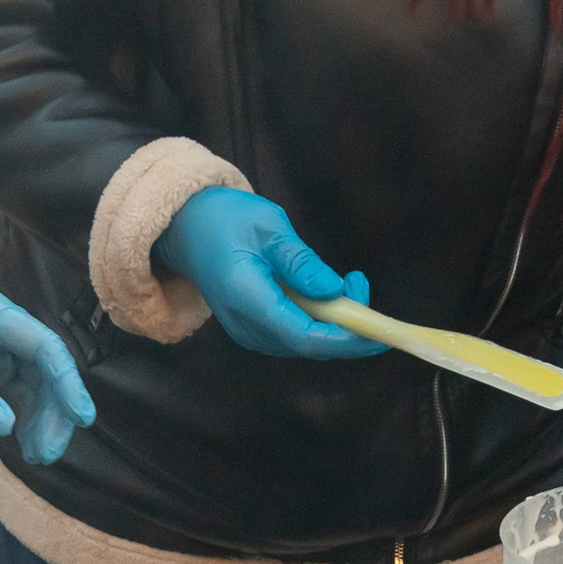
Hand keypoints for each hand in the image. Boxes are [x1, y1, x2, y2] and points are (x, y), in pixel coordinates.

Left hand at [0, 284, 94, 464]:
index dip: (66, 381)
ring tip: (36, 456)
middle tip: (47, 453)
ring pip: (30, 388)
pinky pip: (10, 398)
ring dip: (37, 421)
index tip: (81, 418)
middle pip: (42, 370)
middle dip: (51, 411)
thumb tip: (8, 426)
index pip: (42, 346)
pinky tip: (20, 443)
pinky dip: (18, 421)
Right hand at [156, 189, 381, 360]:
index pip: (303, 336)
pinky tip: (326, 294)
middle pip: (307, 345)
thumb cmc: (224, 218)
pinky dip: (317, 321)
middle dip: (346, 328)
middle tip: (361, 286)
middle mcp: (244, 324)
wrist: (185, 227)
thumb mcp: (268, 226)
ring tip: (348, 284)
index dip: (345, 340)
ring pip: (302, 343)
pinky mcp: (251, 327)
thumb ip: (301, 262)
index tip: (377, 330)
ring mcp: (246, 330)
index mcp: (247, 298)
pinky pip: (292, 334)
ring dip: (334, 323)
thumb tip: (334, 292)